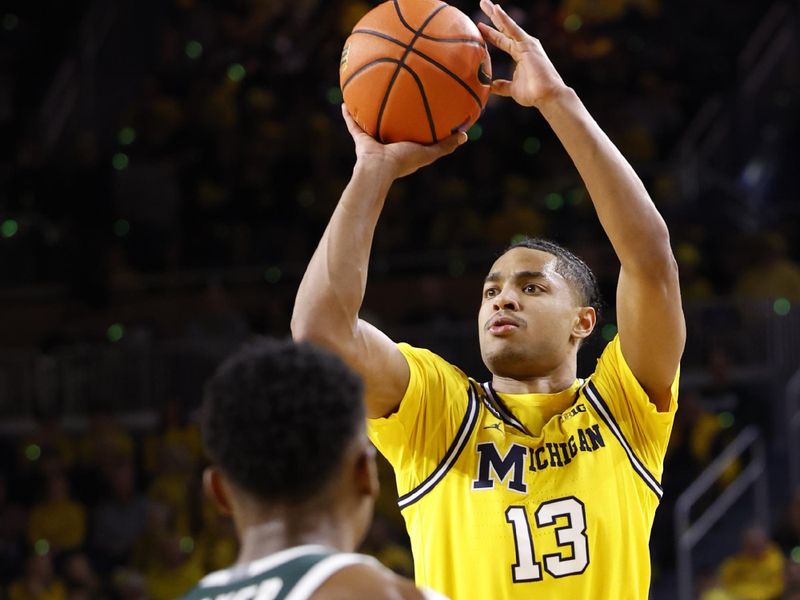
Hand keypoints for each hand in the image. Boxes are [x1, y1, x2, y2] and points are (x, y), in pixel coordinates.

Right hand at [341, 105, 466, 180]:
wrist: (379, 169)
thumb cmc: (404, 161)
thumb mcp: (429, 152)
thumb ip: (445, 145)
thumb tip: (465, 135)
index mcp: (404, 149)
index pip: (412, 135)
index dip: (417, 125)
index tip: (421, 112)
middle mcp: (388, 146)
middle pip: (391, 127)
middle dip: (392, 115)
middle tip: (395, 98)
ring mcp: (374, 143)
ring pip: (371, 124)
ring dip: (369, 112)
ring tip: (369, 95)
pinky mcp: (360, 141)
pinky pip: (354, 125)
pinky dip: (349, 115)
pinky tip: (346, 101)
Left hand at [478, 0, 567, 108]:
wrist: (547, 96)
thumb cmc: (533, 94)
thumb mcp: (512, 89)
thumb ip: (502, 85)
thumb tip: (489, 86)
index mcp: (520, 54)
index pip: (501, 40)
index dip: (490, 33)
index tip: (479, 26)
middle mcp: (523, 45)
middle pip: (504, 28)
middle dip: (493, 17)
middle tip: (483, 3)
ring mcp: (526, 44)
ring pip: (507, 25)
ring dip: (496, 14)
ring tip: (485, 2)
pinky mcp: (528, 44)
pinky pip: (513, 30)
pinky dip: (504, 19)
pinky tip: (496, 10)